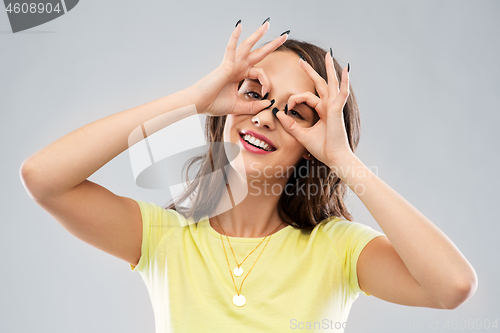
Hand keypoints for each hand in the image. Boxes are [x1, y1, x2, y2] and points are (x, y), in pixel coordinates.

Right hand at [188, 20, 286, 115]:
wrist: (199, 104)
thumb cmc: (214, 103)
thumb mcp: (239, 107)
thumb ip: (253, 106)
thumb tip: (268, 104)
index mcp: (240, 75)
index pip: (260, 72)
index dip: (267, 82)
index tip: (267, 94)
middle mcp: (237, 67)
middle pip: (258, 53)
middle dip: (272, 45)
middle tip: (284, 36)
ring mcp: (232, 64)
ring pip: (247, 46)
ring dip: (258, 35)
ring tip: (267, 24)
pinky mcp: (225, 65)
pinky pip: (231, 48)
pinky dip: (234, 37)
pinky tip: (239, 26)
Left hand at [275, 52, 354, 168]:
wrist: (333, 158)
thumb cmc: (322, 148)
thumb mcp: (301, 135)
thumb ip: (290, 125)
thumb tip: (279, 114)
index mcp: (322, 111)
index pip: (306, 97)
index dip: (294, 99)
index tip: (286, 107)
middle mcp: (328, 106)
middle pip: (320, 84)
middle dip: (310, 71)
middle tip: (300, 60)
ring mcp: (334, 106)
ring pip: (330, 83)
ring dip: (329, 68)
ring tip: (328, 53)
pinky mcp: (337, 109)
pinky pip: (342, 92)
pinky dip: (344, 81)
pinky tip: (345, 70)